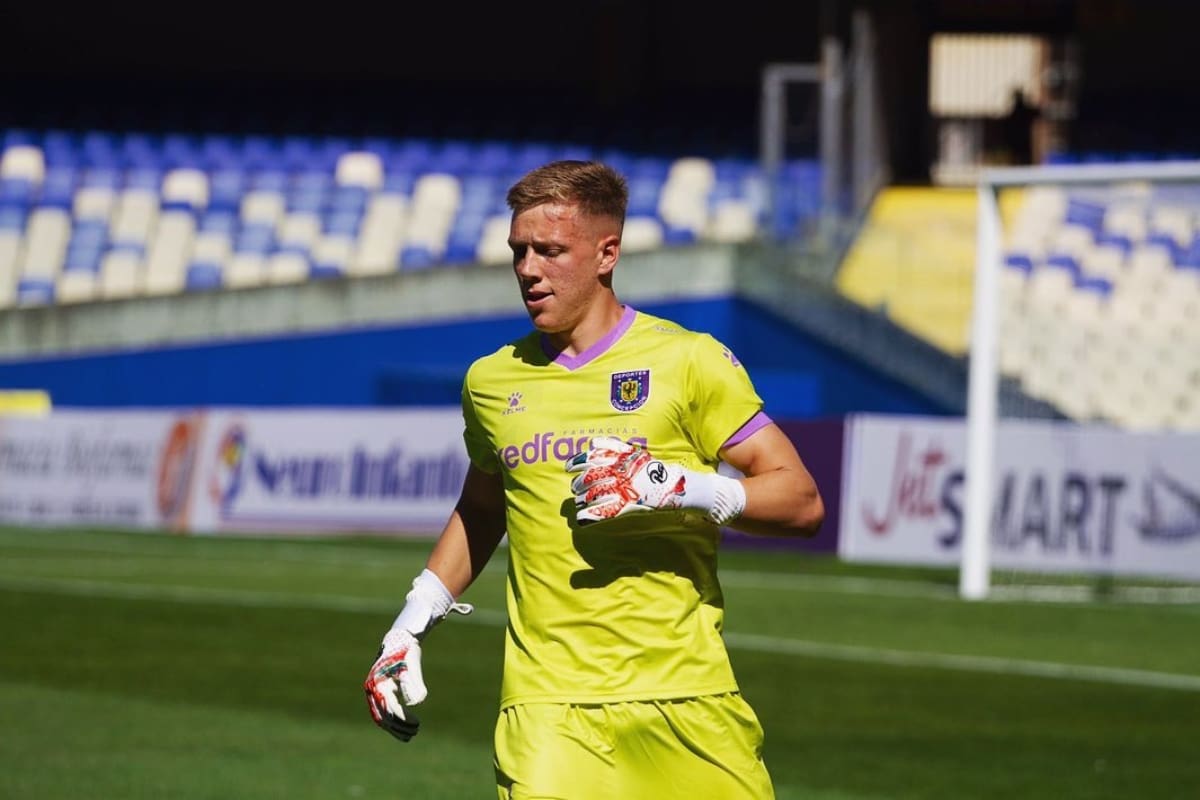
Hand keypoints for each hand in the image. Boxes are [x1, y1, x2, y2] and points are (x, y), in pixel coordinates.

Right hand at [363, 629, 425, 741]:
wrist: (398, 639)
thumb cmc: (406, 651)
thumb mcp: (412, 664)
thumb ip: (415, 682)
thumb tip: (418, 702)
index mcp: (378, 682)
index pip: (389, 707)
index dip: (402, 718)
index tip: (416, 723)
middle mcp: (372, 689)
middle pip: (382, 716)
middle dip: (398, 726)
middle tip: (416, 731)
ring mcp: (373, 692)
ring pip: (380, 717)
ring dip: (394, 728)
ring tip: (411, 735)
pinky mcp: (378, 693)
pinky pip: (381, 713)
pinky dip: (391, 722)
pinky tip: (404, 728)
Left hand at [565, 436, 688, 523]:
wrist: (670, 483)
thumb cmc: (648, 468)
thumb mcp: (632, 451)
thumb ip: (612, 446)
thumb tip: (592, 443)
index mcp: (618, 458)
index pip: (591, 458)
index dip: (576, 462)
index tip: (568, 467)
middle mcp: (618, 472)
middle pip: (589, 478)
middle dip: (578, 483)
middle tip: (575, 488)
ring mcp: (622, 489)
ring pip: (594, 494)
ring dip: (583, 499)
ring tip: (580, 501)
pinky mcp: (626, 505)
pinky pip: (604, 511)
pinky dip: (590, 516)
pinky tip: (581, 519)